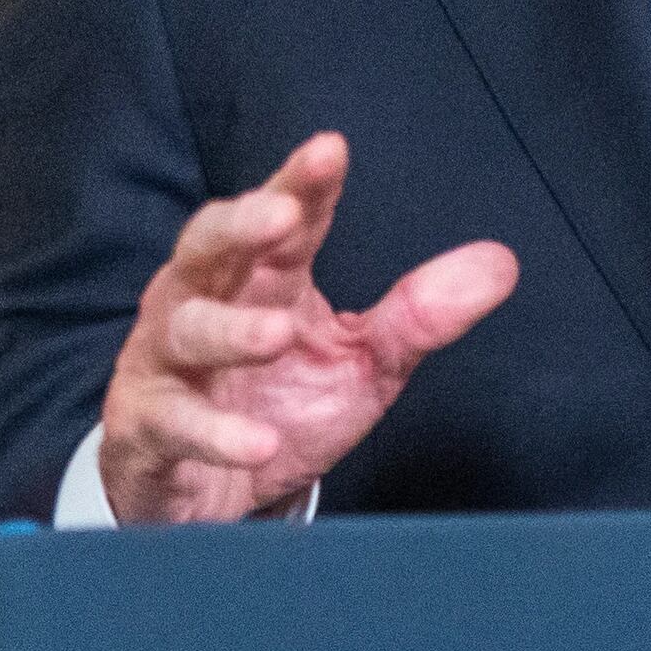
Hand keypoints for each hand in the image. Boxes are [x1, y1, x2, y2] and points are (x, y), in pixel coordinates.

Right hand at [97, 132, 517, 524]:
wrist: (212, 499)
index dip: (302, 185)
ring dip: (231, 331)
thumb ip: (420, 314)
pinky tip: (257, 443)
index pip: (281, 221)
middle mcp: (202, 305)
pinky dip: (214, 434)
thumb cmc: (279, 408)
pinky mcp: (147, 429)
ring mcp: (167, 366)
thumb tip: (502, 262)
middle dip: (241, 225)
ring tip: (277, 334)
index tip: (331, 151)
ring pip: (186, 331)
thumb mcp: (363, 363)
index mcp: (260, 279)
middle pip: (207, 248)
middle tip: (282, 215)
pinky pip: (174, 425)